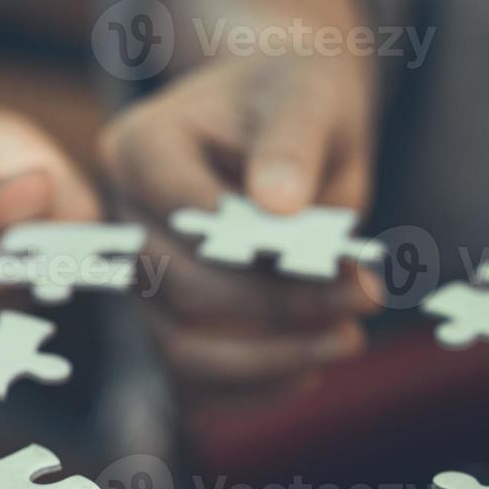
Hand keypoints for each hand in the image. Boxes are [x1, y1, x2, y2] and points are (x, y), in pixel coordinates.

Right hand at [100, 55, 378, 407]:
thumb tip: (278, 206)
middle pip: (181, 289)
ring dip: (269, 362)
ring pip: (181, 350)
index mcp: (142, 147)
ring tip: (345, 340)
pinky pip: (194, 384)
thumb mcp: (309, 98)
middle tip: (363, 299)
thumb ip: (291, 144)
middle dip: (278, 307)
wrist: (290, 120)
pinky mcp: (168, 323)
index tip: (341, 262)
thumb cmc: (297, 100)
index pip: (188, 215)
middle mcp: (125, 217)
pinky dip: (253, 391)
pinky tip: (310, 370)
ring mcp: (141, 278)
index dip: (261, 249)